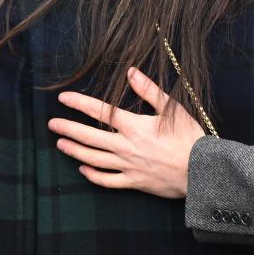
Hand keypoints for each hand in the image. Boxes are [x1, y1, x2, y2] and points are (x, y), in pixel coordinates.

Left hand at [48, 68, 205, 198]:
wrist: (201, 170)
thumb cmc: (189, 138)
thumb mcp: (173, 109)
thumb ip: (149, 91)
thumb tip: (131, 72)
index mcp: (134, 126)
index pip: (100, 111)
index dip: (79, 103)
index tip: (63, 98)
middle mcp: (126, 146)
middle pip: (89, 137)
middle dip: (68, 129)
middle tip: (52, 124)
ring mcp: (128, 166)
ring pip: (93, 158)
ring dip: (75, 150)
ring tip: (60, 144)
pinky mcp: (134, 182)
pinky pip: (107, 181)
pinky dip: (93, 175)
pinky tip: (83, 170)